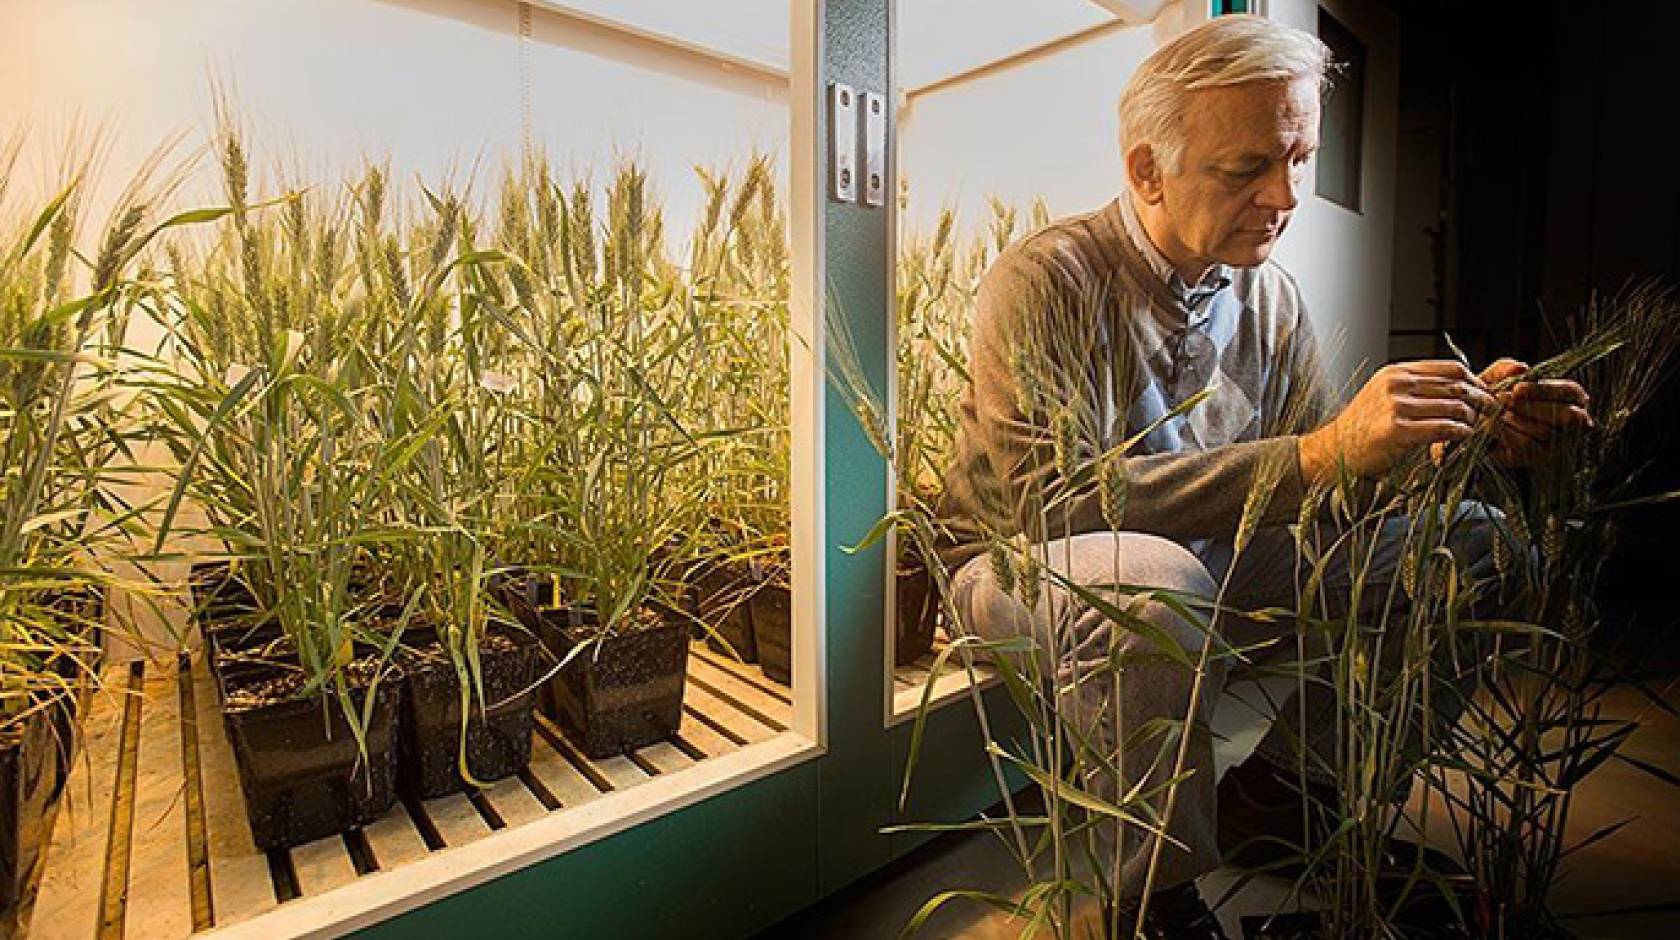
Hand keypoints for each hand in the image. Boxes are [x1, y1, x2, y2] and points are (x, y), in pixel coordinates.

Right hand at [1299, 360, 1495, 482]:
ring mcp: (1395, 406)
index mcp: (1397, 373)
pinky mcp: (1396, 430)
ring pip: (1454, 406)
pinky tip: (1463, 438)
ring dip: (1472, 419)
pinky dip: (1460, 433)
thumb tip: (1456, 390)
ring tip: (1476, 428)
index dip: (1476, 381)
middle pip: (1457, 385)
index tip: (1485, 396)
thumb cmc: (1362, 430)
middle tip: (1491, 413)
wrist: (1332, 451)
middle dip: (1482, 400)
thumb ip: (1419, 391)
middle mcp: (1396, 384)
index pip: (1452, 368)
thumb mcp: (1388, 398)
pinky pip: (1443, 428)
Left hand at [1478, 358, 1592, 465]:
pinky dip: (1506, 433)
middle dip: (1531, 406)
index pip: (1569, 391)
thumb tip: (1520, 367)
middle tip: (1502, 399)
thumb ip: (1505, 370)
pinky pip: (1527, 447)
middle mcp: (1573, 423)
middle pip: (1565, 414)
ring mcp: (1560, 443)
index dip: (1544, 389)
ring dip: (1515, 419)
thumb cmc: (1494, 400)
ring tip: (1493, 411)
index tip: (1517, 388)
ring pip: (1545, 431)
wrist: (1476, 427)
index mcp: (1571, 398)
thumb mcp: (1496, 380)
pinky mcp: (1540, 459)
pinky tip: (1490, 425)